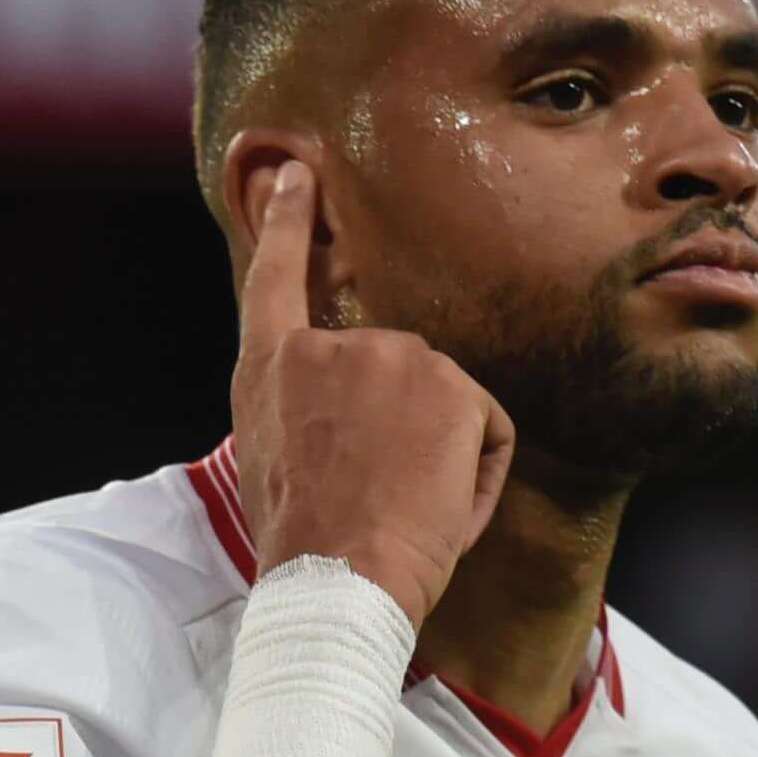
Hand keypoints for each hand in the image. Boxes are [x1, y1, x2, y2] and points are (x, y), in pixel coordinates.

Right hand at [227, 161, 511, 627]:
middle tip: (374, 497)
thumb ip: (301, 404)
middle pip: (391, 369)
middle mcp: (329, 347)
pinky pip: (487, 433)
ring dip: (439, 457)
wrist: (337, 579)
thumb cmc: (305, 546)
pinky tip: (440, 509)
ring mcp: (392, 357)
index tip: (297, 176)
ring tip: (402, 510)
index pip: (277, 277)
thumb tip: (340, 396)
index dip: (288, 223)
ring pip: (442, 404)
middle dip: (400, 430)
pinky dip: (478, 477)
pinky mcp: (450, 384)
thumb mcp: (272, 459)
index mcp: (270, 369)